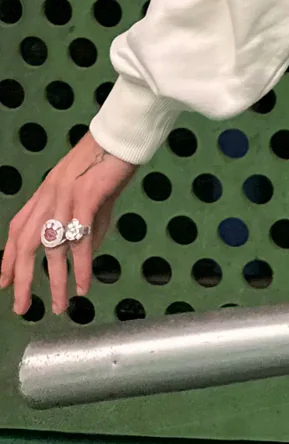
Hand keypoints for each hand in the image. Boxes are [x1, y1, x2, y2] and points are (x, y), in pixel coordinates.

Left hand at [1, 132, 136, 316]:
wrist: (123, 136)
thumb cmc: (108, 162)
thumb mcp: (91, 194)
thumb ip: (87, 223)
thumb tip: (87, 252)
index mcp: (45, 193)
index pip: (17, 230)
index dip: (8, 258)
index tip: (4, 283)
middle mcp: (49, 196)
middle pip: (26, 244)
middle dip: (21, 279)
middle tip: (22, 307)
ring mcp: (65, 197)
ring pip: (53, 248)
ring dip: (55, 281)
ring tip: (60, 306)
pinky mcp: (86, 198)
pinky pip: (80, 240)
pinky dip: (81, 266)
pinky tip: (83, 285)